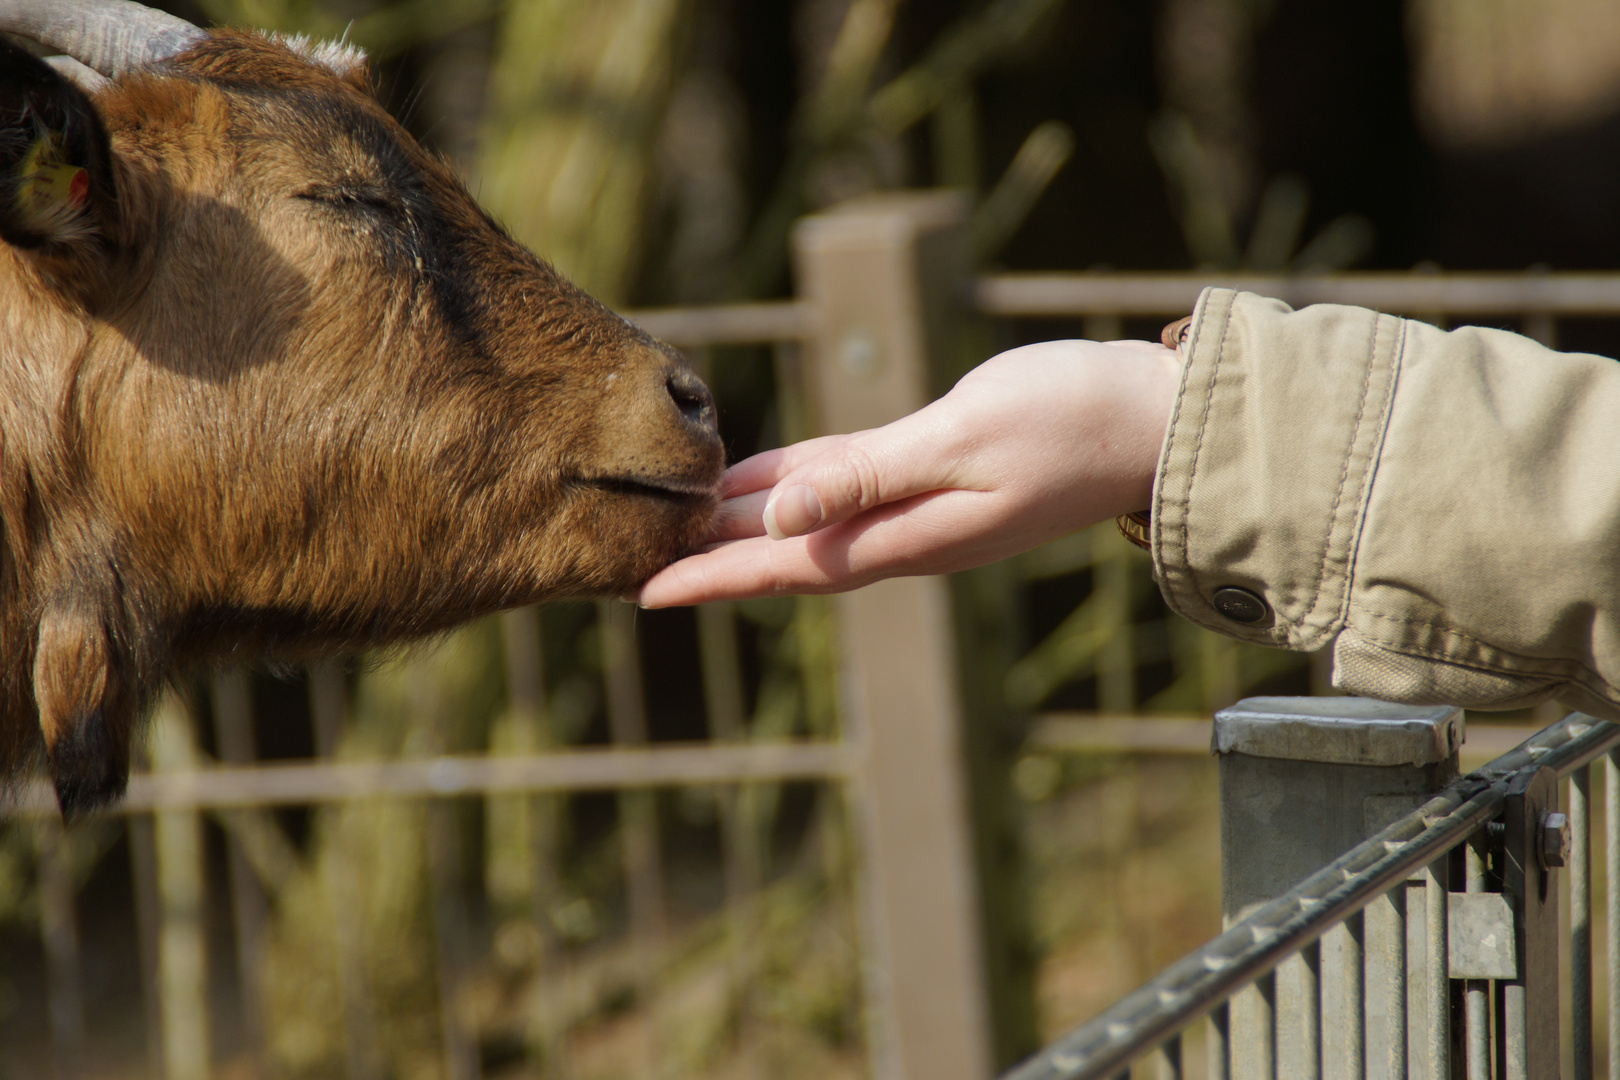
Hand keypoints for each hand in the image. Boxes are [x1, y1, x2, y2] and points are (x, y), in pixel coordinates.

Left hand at [637, 338, 1179, 606]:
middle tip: (636, 561)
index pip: (785, 567)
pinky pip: (842, 481)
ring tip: (679, 524)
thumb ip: (867, 478)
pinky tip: (758, 474)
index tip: (643, 592)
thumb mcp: (961, 443)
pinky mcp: (934, 468)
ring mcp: (920, 505)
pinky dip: (793, 480)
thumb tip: (777, 517)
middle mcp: (904, 532)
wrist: (1154, 420)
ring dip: (743, 524)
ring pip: (808, 518)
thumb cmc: (1067, 422)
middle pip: (785, 553)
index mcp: (905, 537)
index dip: (713, 578)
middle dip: (713, 560)